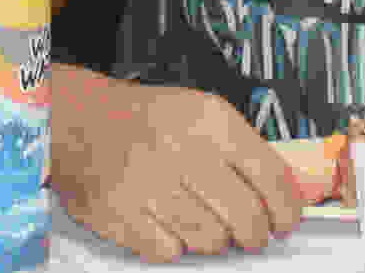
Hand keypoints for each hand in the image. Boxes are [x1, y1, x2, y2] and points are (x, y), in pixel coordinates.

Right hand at [51, 77, 302, 260]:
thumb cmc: (147, 121)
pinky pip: (168, 251)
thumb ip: (242, 150)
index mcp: (209, 120)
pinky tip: (169, 225)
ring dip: (215, 241)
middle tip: (252, 236)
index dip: (287, 209)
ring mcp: (146, 184)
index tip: (286, 221)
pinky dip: (174, 246)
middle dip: (255, 234)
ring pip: (210, 239)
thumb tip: (283, 196)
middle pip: (244, 215)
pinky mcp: (118, 213)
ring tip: (207, 227)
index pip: (270, 176)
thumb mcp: (201, 113)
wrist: (78, 121)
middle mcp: (180, 149)